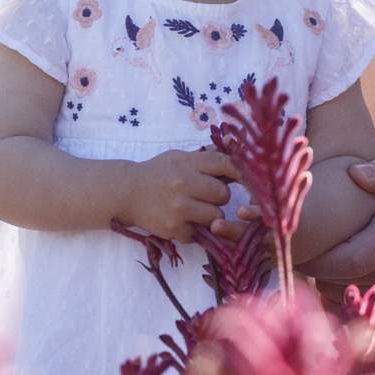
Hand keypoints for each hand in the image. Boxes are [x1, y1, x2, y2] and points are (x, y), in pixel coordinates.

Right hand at [125, 148, 240, 239]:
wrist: (127, 193)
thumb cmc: (159, 173)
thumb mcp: (179, 158)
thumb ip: (207, 154)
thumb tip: (232, 140)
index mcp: (187, 163)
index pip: (225, 164)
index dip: (241, 172)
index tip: (247, 179)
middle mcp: (183, 183)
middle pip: (223, 194)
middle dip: (219, 197)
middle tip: (205, 196)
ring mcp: (178, 207)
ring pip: (216, 215)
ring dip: (211, 215)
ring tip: (195, 210)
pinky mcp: (174, 228)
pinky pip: (201, 233)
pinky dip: (195, 230)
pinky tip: (182, 221)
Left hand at [302, 190, 374, 303]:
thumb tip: (354, 175)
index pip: (347, 258)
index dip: (317, 257)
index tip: (299, 242)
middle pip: (339, 280)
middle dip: (316, 267)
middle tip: (299, 249)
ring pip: (345, 296)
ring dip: (328, 281)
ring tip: (325, 258)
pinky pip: (361, 310)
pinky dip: (344, 296)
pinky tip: (345, 278)